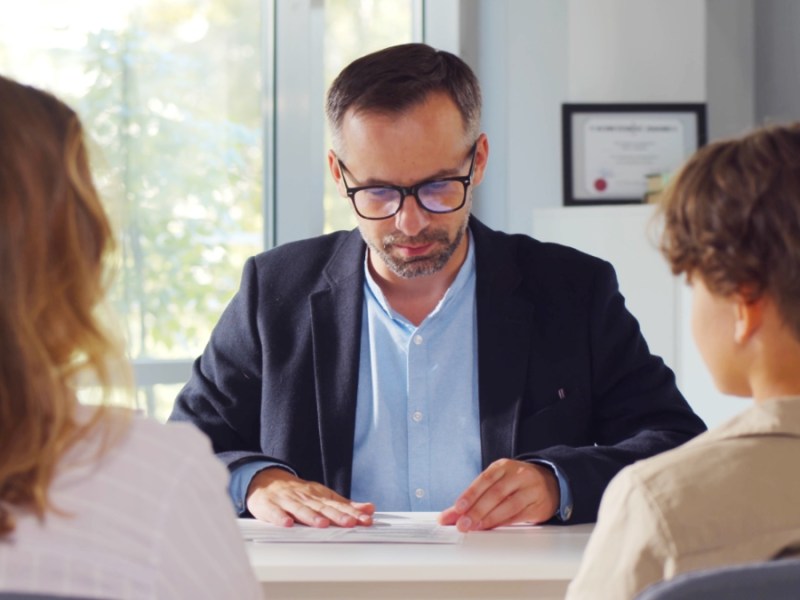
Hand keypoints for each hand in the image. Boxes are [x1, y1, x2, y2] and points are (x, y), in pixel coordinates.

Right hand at [246, 467, 374, 527]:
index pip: (338, 505)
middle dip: (337, 515)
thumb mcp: (322, 496)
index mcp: (318, 495)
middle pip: (322, 507)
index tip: (365, 519)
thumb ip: (345, 504)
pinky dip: (280, 517)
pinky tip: (286, 523)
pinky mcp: (269, 506)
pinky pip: (274, 513)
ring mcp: (287, 501)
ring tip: (322, 524)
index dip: (352, 512)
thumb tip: (369, 509)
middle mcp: (305, 497)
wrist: (266, 480)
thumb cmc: (298, 493)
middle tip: (350, 522)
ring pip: (300, 509)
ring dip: (311, 517)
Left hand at [438, 459, 558, 531]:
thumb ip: (472, 498)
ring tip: (475, 527)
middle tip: (463, 524)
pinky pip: (519, 515)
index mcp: (503, 466)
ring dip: (489, 518)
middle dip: (477, 510)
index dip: (470, 494)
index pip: (484, 479)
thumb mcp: (495, 483)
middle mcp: (518, 475)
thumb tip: (449, 516)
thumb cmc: (515, 483)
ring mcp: (530, 490)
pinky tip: (492, 528)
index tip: (458, 508)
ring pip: (508, 505)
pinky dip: (504, 522)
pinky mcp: (538, 506)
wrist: (549, 482)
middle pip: (495, 493)